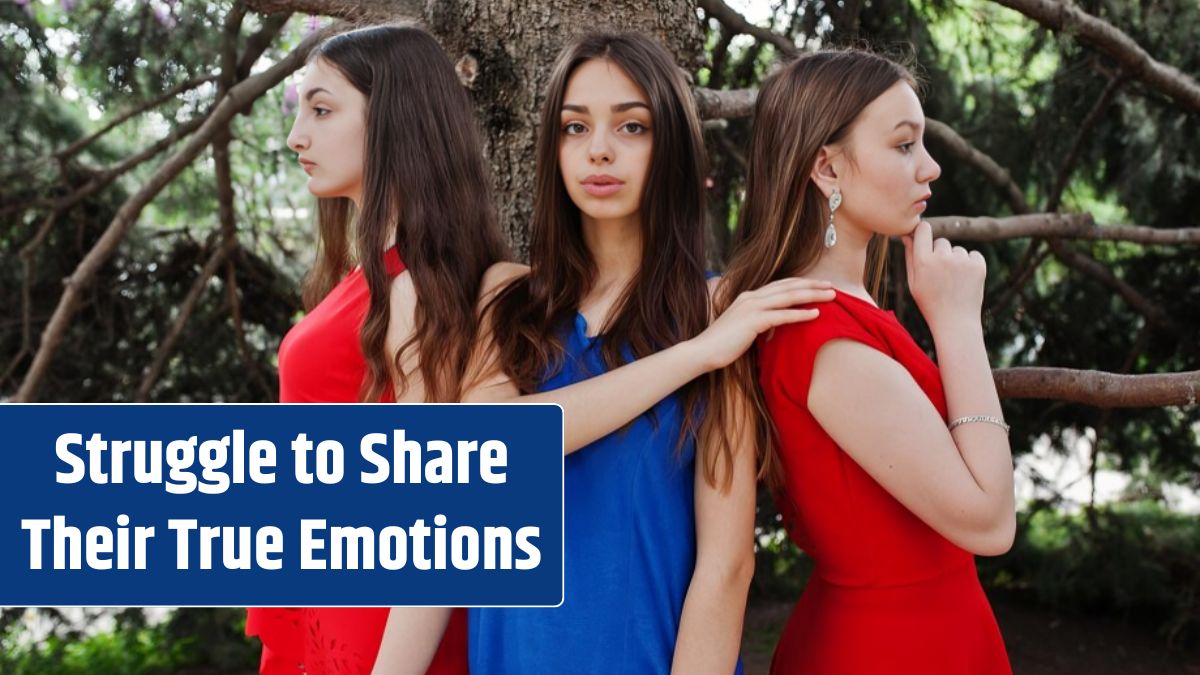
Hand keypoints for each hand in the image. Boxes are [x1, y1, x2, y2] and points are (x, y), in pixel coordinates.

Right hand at [692, 277, 834, 370]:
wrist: (702, 351)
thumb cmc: (721, 344)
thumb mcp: (742, 328)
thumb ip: (757, 322)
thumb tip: (772, 326)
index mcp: (748, 297)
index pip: (780, 285)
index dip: (800, 283)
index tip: (817, 284)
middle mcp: (751, 297)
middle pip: (788, 287)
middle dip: (811, 285)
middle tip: (831, 285)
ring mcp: (752, 307)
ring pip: (788, 297)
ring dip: (812, 295)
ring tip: (831, 295)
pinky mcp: (753, 321)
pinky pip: (782, 315)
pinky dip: (800, 313)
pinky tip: (816, 314)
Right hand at [902, 220, 985, 330]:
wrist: (955, 322)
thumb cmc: (930, 303)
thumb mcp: (913, 282)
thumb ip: (910, 257)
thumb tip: (907, 236)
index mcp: (923, 262)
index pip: (923, 229)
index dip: (923, 232)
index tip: (924, 237)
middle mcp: (942, 258)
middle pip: (941, 242)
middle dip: (940, 253)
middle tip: (940, 275)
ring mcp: (962, 261)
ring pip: (957, 250)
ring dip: (955, 261)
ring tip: (953, 282)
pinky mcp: (978, 265)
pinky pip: (973, 255)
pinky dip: (970, 264)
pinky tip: (965, 281)